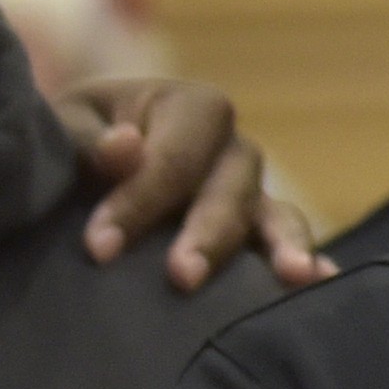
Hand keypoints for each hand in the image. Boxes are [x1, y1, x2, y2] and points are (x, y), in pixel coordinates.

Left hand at [69, 76, 329, 290]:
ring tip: (291, 276)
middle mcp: (234, 147)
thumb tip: (126, 148)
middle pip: (231, 188)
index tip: (98, 247)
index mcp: (192, 106)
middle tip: (181, 278)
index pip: (176, 156)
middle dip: (206, 234)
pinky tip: (321, 283)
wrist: (85, 165)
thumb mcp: (67, 126)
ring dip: (281, 246)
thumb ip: (87, 140)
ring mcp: (253, 192)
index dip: (141, 200)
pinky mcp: (260, 231)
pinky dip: (309, 260)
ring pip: (273, 215)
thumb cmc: (77, 141)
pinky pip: (288, 243)